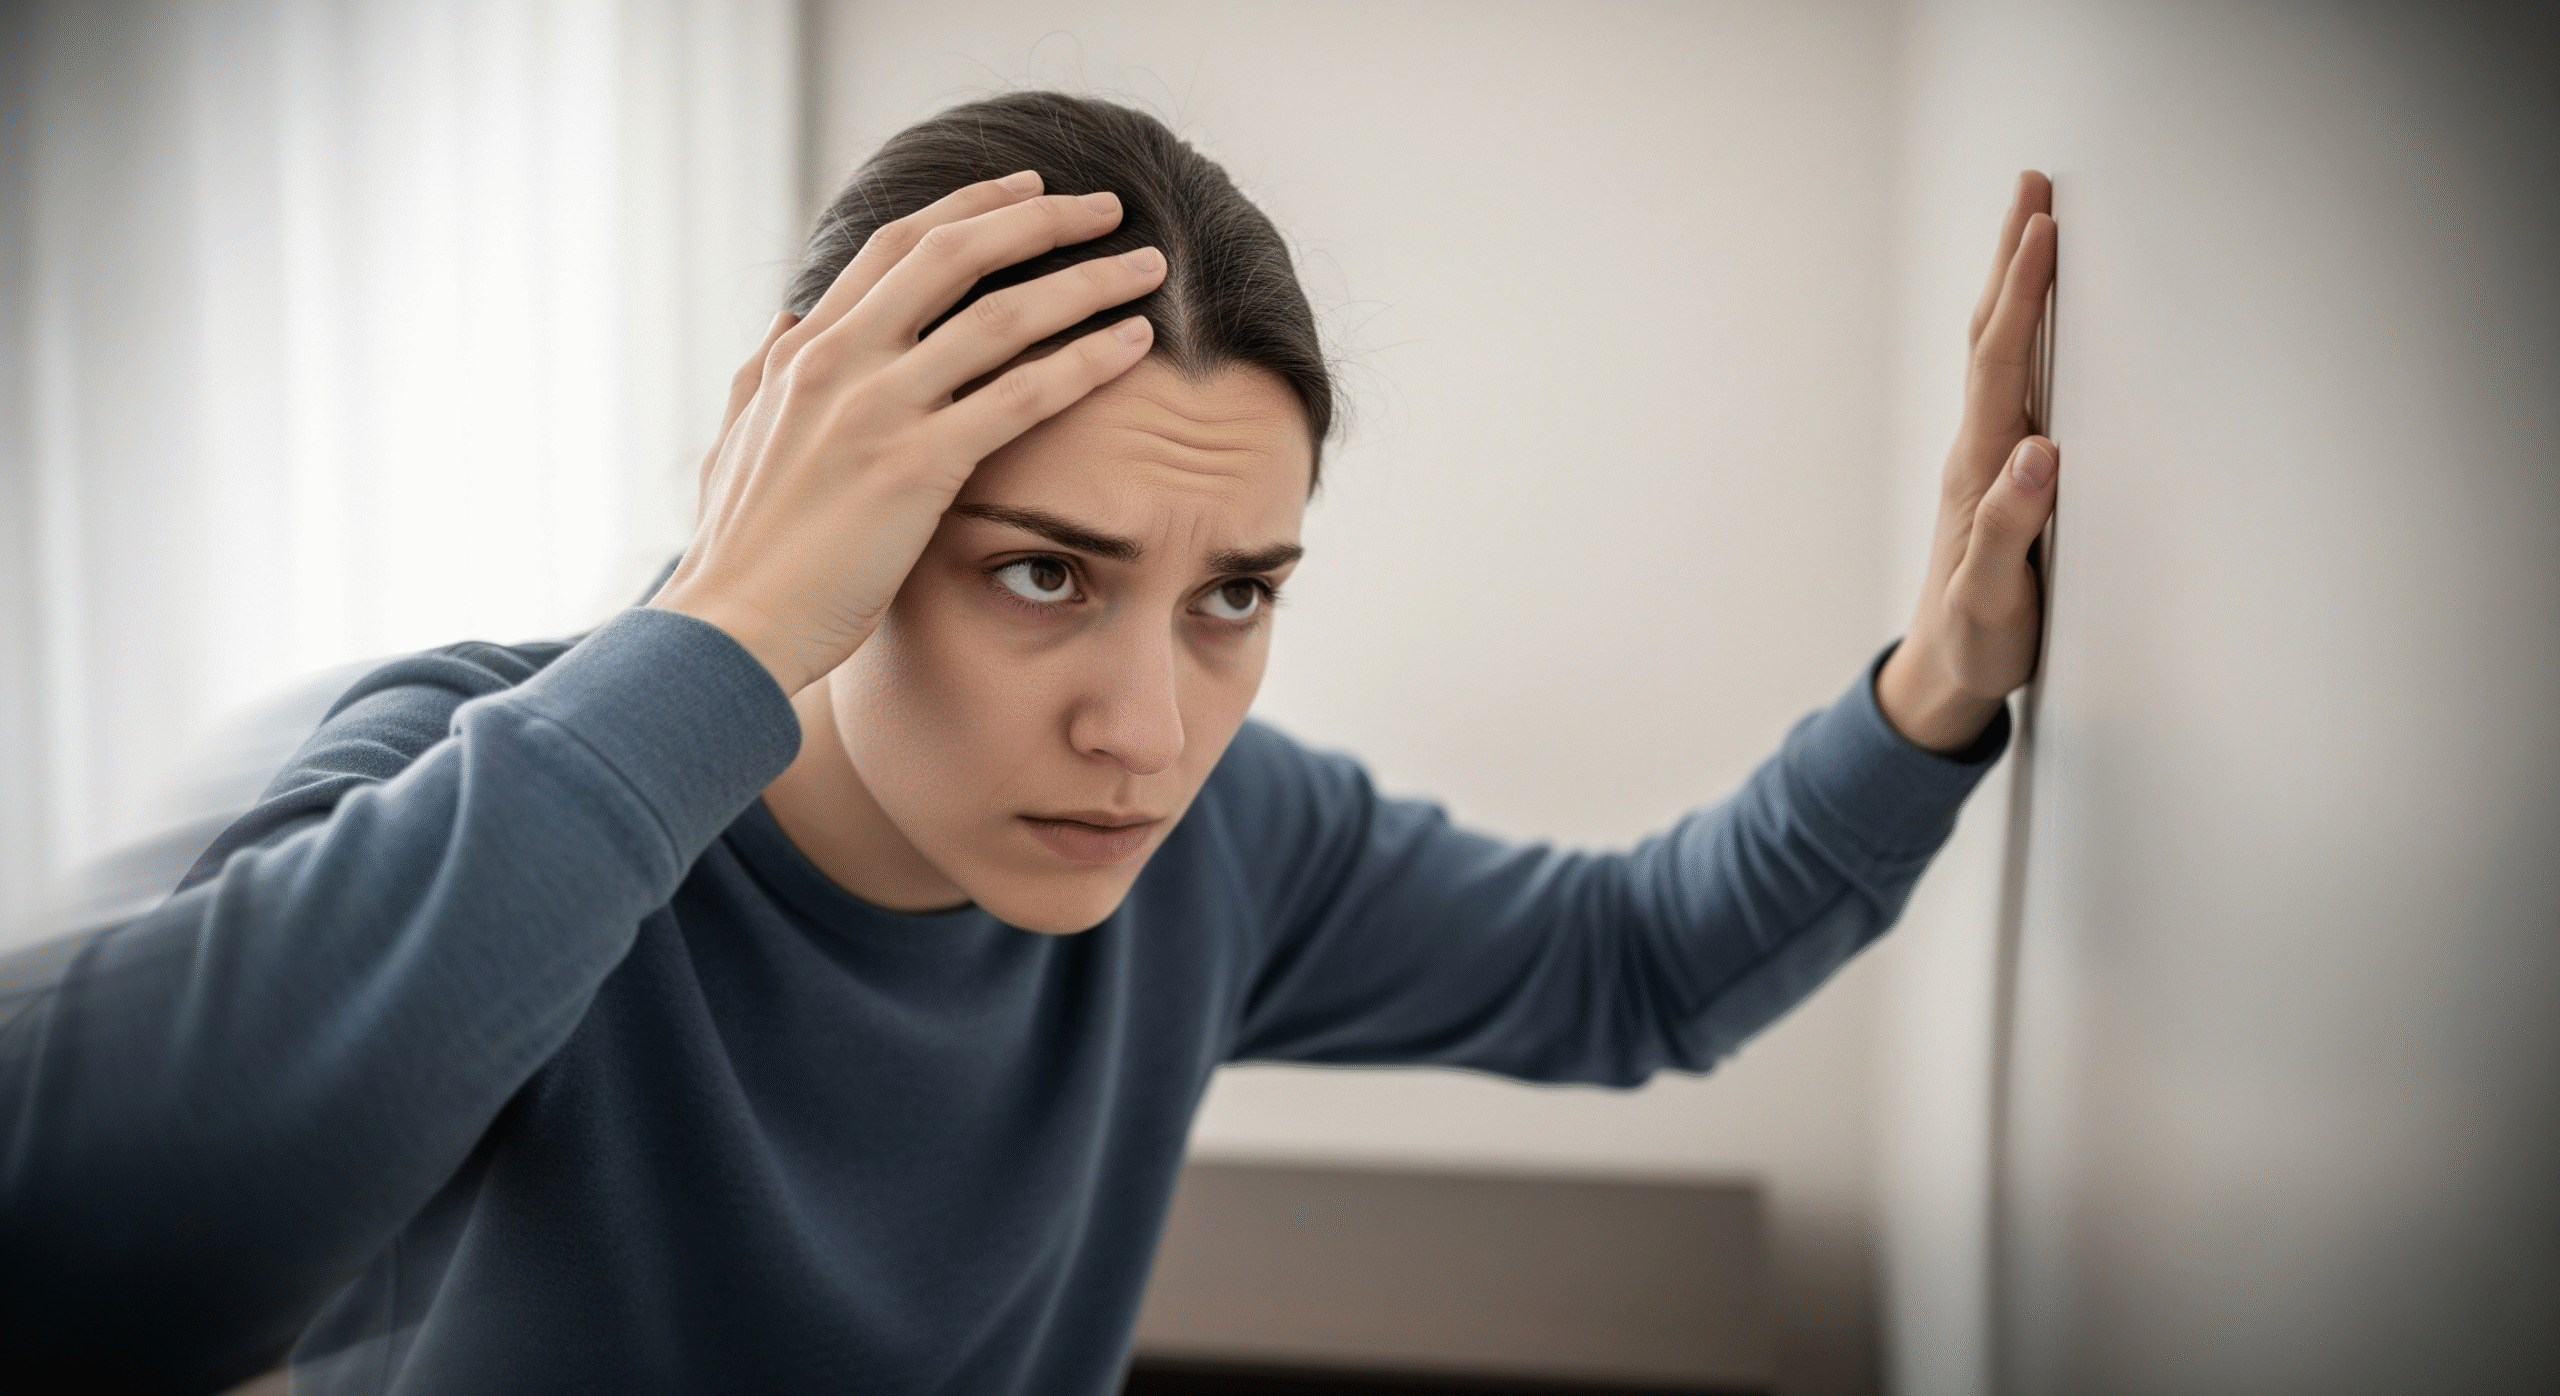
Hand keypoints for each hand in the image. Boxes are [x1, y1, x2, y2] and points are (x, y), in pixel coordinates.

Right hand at [649, 171, 1167, 694]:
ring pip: (1000, 316)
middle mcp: (838, 361)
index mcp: (802, 349)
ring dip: (1085, 282)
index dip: (969, 207)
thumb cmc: (741, 553)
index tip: (1029, 189)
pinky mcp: (916, 467)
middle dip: (1041, 219)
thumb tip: (789, 316)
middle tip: (1107, 207)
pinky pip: (1021, 396)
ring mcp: (876, 409)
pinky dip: (1085, 361)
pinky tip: (1133, 345)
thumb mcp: (738, 437)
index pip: (895, 244)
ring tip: (1148, 268)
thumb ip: (767, 373)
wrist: (728, 629)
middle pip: (954, 253)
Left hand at [1876, 172, 2058, 750]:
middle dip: (2011, 259)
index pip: (2002, 362)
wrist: (1945, 673)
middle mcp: (1979, 451)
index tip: (2042, 226)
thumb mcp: (1993, 593)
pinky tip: (2037, 316)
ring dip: (2015, 284)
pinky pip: (2013, 382)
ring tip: (2034, 221)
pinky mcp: (2000, 474)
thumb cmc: (1976, 637)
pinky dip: (2026, 332)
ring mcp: (1987, 459)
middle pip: (1992, 335)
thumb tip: (2040, 453)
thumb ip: (2008, 527)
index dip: (2024, 294)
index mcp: (1980, 469)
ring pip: (2000, 352)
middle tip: (2032, 184)